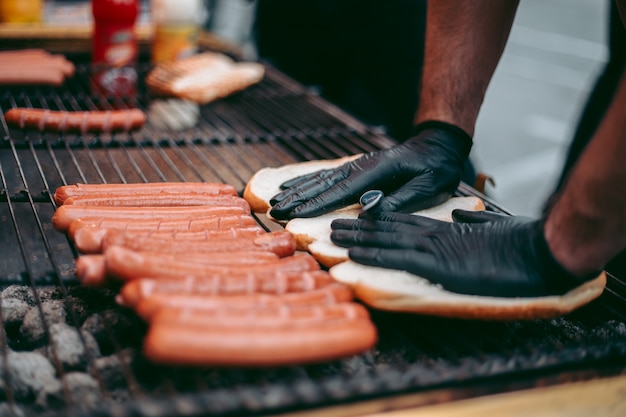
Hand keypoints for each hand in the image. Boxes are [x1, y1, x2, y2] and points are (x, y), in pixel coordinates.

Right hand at [269, 121, 471, 219]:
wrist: (436, 147)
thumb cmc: (436, 169)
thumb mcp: (428, 187)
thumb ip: (400, 199)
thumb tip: (368, 209)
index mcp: (376, 172)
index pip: (341, 191)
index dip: (316, 204)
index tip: (294, 214)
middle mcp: (360, 166)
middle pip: (323, 184)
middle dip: (297, 199)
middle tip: (274, 211)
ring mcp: (355, 165)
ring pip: (320, 178)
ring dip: (296, 191)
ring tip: (275, 201)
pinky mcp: (354, 168)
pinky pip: (325, 175)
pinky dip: (305, 180)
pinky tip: (290, 186)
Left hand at [330, 209, 593, 296]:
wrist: (536, 251)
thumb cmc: (517, 245)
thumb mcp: (490, 230)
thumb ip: (472, 223)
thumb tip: (461, 217)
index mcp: (444, 230)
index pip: (403, 223)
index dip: (378, 221)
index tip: (358, 219)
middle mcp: (433, 235)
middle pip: (387, 228)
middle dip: (359, 227)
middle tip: (333, 225)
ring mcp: (433, 248)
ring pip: (386, 239)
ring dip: (358, 237)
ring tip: (333, 235)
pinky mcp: (436, 263)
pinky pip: (397, 257)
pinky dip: (374, 253)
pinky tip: (355, 253)